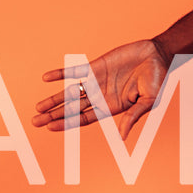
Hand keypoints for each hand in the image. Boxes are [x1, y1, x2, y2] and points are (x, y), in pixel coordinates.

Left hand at [32, 40, 168, 138]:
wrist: (157, 55)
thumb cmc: (157, 81)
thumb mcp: (148, 101)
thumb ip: (133, 116)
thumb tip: (122, 136)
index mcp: (111, 108)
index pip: (84, 119)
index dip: (67, 123)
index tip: (50, 127)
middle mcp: (101, 97)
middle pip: (73, 109)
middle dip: (54, 115)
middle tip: (35, 122)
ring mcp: (96, 82)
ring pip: (71, 93)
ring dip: (54, 100)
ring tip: (37, 107)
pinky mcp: (95, 66)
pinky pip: (75, 71)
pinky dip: (61, 74)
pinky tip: (46, 78)